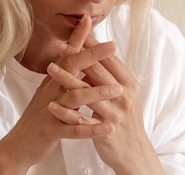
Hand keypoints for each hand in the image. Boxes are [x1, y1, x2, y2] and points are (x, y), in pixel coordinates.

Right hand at [0, 16, 121, 172]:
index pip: (67, 54)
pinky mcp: (50, 131)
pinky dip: (90, 129)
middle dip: (92, 55)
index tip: (89, 18)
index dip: (78, 37)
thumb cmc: (39, 115)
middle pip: (71, 68)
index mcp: (53, 81)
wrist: (17, 145)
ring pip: (74, 98)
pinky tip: (108, 128)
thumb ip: (63, 73)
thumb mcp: (50, 91)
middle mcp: (50, 91)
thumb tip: (76, 52)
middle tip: (113, 45)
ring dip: (97, 92)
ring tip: (118, 89)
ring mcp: (49, 111)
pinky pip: (72, 129)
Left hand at [49, 34, 164, 174]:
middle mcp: (124, 96)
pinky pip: (82, 119)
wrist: (134, 152)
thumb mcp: (125, 94)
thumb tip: (96, 54)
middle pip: (98, 72)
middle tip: (60, 45)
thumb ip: (112, 76)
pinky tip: (51, 104)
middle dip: (78, 57)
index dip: (93, 45)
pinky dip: (66, 111)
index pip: (109, 59)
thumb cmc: (127, 119)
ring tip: (50, 68)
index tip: (79, 31)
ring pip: (88, 93)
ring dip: (67, 79)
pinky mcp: (104, 131)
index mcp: (130, 84)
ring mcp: (115, 114)